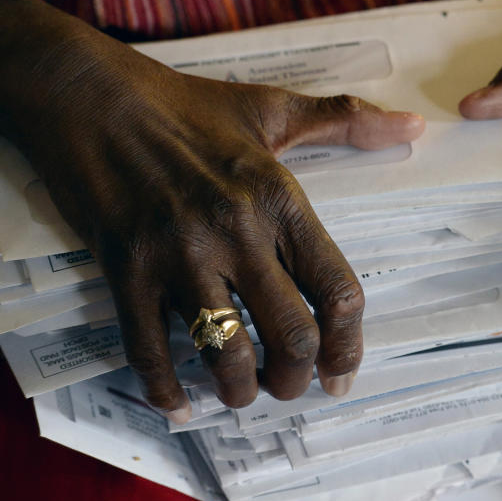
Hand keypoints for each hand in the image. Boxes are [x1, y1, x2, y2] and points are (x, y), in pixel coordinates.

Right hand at [20, 39, 423, 419]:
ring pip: (226, 353)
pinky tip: (179, 405)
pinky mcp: (124, 269)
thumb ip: (346, 121)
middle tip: (290, 386)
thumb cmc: (185, 105)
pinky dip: (166, 390)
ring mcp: (177, 254)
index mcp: (279, 198)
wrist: (89, 96)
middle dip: (297, 379)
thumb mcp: (273, 107)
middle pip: (292, 336)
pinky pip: (148, 350)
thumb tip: (412, 126)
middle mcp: (236, 231)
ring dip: (240, 390)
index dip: (349, 346)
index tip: (343, 373)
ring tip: (242, 392)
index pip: (337, 290)